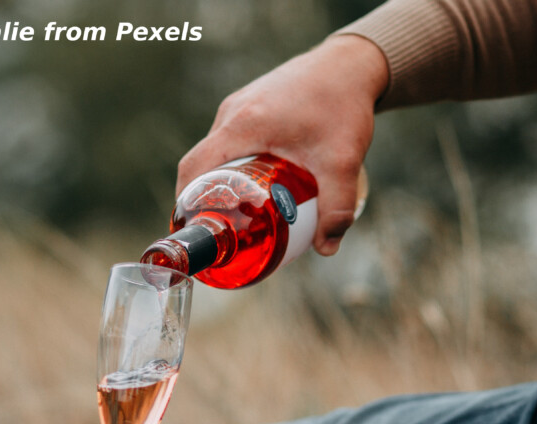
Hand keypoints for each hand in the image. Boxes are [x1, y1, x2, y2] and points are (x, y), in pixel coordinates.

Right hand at [177, 34, 388, 255]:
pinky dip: (234, 162)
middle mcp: (233, 113)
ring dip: (221, 180)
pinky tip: (255, 182)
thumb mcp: (342, 161)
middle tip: (222, 229)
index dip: (185, 202)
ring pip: (217, 151)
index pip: (193, 168)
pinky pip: (231, 138)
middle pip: (201, 163)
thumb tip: (327, 248)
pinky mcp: (251, 103)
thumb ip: (336, 206)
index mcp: (242, 126)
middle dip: (206, 198)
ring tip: (239, 211)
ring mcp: (240, 105)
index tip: (193, 229)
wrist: (352, 63)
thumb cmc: (343, 104)